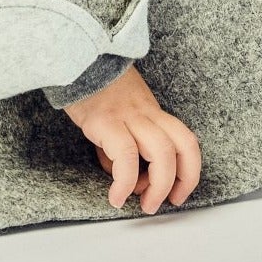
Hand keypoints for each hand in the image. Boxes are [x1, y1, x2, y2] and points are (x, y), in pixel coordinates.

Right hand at [59, 64, 201, 212]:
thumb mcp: (120, 112)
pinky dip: (124, 183)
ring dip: (158, 187)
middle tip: (159, 203)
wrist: (71, 58)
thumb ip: (127, 142)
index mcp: (151, 110)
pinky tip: (115, 196)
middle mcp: (145, 112)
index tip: (179, 193)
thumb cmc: (93, 87)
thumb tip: (129, 179)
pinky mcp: (104, 121)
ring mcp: (127, 115)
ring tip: (143, 204)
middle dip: (177, 183)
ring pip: (161, 152)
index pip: (186, 140)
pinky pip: (125, 157)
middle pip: (180, 147)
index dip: (190, 171)